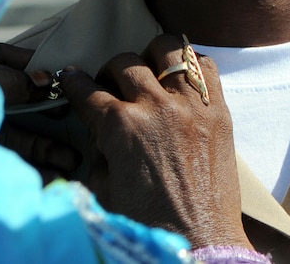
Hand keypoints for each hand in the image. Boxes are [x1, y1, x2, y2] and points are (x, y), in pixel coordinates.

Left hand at [0, 41, 81, 181]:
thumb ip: (13, 81)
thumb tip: (44, 81)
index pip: (3, 58)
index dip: (31, 64)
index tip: (60, 74)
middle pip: (16, 100)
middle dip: (47, 111)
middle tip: (74, 115)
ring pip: (14, 133)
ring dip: (43, 145)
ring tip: (71, 158)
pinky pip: (3, 158)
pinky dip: (28, 167)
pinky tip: (50, 174)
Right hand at [60, 35, 250, 249]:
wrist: (199, 241)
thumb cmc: (147, 224)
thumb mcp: (104, 188)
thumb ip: (98, 149)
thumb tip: (100, 126)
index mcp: (121, 128)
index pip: (87, 91)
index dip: (73, 83)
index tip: (70, 78)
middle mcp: (156, 107)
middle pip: (124, 63)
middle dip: (109, 73)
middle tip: (110, 87)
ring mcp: (192, 104)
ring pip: (168, 48)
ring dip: (152, 56)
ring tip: (149, 72)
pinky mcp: (219, 110)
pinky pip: (207, 66)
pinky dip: (191, 64)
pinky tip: (181, 78)